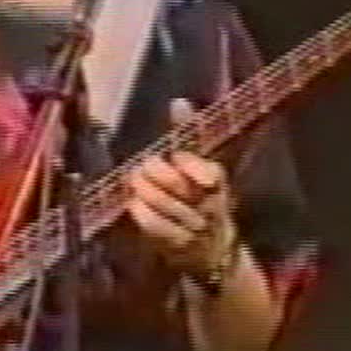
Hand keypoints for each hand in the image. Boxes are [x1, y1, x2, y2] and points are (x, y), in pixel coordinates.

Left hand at [125, 98, 236, 277]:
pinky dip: (144, 215)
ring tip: (134, 179)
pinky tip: (132, 204)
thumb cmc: (201, 196)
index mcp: (217, 182)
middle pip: (183, 189)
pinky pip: (159, 229)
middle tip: (143, 165)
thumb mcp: (200, 166)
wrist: (213, 249)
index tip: (175, 154)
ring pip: (169, 208)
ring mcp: (195, 229)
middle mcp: (210, 207)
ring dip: (147, 192)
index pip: (211, 173)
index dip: (191, 164)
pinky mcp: (178, 246)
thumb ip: (187, 134)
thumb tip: (178, 101)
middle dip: (160, 174)